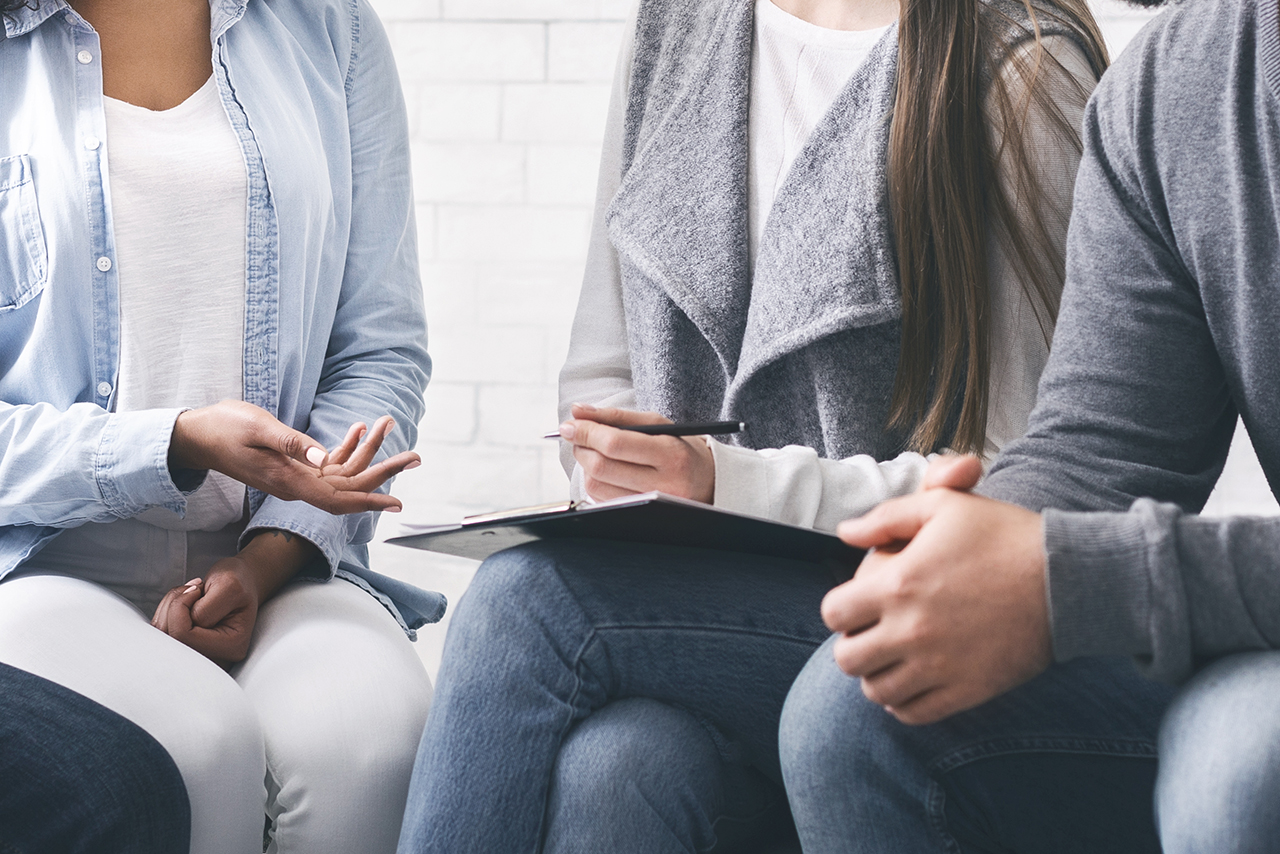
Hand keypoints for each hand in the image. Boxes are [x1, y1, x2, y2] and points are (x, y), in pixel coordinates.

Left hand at [151, 529, 317, 664]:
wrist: (241, 582)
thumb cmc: (238, 582)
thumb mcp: (229, 586)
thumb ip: (206, 609)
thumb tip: (182, 626)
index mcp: (232, 647)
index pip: (184, 636)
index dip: (181, 607)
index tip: (197, 589)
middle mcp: (216, 659)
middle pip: (170, 639)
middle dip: (173, 607)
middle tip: (193, 590)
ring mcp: (200, 655)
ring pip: (162, 636)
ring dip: (169, 607)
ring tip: (190, 594)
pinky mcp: (186, 649)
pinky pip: (159, 635)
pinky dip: (165, 612)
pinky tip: (183, 603)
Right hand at [169, 401, 419, 514]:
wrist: (197, 435)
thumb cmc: (224, 428)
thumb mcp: (258, 428)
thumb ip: (290, 443)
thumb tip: (324, 458)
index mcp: (289, 480)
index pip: (337, 499)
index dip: (368, 502)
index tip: (397, 503)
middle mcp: (295, 483)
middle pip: (347, 488)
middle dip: (383, 475)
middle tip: (417, 457)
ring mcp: (294, 476)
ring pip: (341, 474)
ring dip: (369, 454)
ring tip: (393, 430)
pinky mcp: (291, 466)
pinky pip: (327, 464)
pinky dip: (347, 448)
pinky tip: (360, 429)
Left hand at [561, 403, 714, 502]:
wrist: (709, 483)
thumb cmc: (679, 448)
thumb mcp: (657, 424)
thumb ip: (616, 416)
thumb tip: (577, 411)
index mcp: (671, 454)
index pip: (615, 444)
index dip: (586, 432)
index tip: (570, 424)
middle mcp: (663, 484)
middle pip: (601, 467)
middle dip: (581, 447)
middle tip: (578, 436)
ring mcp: (652, 506)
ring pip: (597, 486)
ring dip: (585, 465)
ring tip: (592, 451)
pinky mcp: (640, 519)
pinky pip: (602, 500)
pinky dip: (595, 482)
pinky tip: (604, 471)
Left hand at [823, 455, 1050, 724]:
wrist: (1069, 578)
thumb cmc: (1004, 534)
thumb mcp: (944, 506)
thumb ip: (886, 518)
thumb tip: (845, 532)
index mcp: (898, 585)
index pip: (834, 615)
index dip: (840, 608)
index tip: (857, 604)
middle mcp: (912, 631)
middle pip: (848, 660)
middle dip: (854, 645)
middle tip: (872, 634)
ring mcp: (939, 667)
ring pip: (878, 691)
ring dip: (878, 674)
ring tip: (893, 658)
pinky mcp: (967, 691)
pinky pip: (914, 713)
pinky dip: (905, 702)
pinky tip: (916, 680)